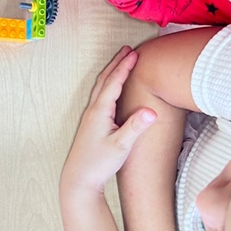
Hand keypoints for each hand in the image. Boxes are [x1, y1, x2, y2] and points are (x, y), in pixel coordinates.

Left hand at [61, 48, 156, 195]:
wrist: (78, 180)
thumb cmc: (98, 164)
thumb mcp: (121, 147)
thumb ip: (135, 127)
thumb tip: (152, 111)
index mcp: (99, 112)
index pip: (114, 83)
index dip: (125, 67)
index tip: (135, 53)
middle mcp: (92, 111)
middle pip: (104, 80)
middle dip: (116, 64)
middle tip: (128, 50)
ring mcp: (89, 118)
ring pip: (100, 88)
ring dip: (110, 73)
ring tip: (120, 63)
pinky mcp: (90, 125)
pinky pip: (99, 97)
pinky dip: (107, 86)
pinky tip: (111, 91)